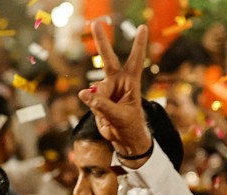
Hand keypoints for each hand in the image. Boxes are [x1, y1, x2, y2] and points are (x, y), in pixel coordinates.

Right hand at [78, 22, 150, 158]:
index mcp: (131, 83)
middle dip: (102, 41)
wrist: (125, 139)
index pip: (135, 60)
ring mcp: (106, 89)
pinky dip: (95, 109)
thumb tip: (84, 94)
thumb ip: (103, 106)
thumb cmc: (129, 126)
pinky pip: (90, 100)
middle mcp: (118, 82)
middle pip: (108, 59)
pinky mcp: (96, 98)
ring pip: (95, 91)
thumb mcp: (119, 117)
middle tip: (96, 23)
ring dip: (100, 105)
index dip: (138, 44)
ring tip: (111, 116)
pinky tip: (104, 117)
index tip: (142, 27)